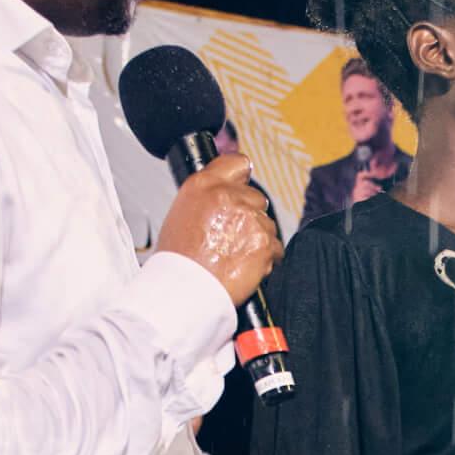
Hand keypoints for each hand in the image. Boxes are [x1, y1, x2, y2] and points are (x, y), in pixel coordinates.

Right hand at [155, 152, 281, 307]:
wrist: (185, 290)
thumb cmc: (178, 260)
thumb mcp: (181, 213)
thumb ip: (207, 198)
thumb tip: (224, 193)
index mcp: (203, 185)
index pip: (237, 163)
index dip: (242, 177)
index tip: (243, 185)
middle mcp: (227, 196)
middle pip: (256, 197)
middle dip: (250, 215)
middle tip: (231, 236)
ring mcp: (249, 218)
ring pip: (267, 223)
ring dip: (257, 238)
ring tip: (234, 255)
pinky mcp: (264, 241)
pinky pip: (275, 247)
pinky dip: (265, 258)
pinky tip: (244, 265)